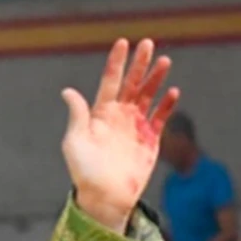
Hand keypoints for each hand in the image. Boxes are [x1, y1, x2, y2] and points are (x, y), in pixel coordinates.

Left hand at [61, 38, 176, 231]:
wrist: (105, 198)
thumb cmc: (85, 172)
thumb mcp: (76, 142)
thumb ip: (78, 115)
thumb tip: (68, 91)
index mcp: (100, 114)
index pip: (110, 81)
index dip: (117, 62)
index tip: (123, 43)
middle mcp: (119, 116)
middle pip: (132, 84)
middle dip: (140, 64)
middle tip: (148, 43)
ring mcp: (135, 127)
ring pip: (148, 96)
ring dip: (156, 79)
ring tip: (164, 61)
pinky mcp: (150, 141)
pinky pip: (160, 118)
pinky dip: (167, 105)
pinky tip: (173, 92)